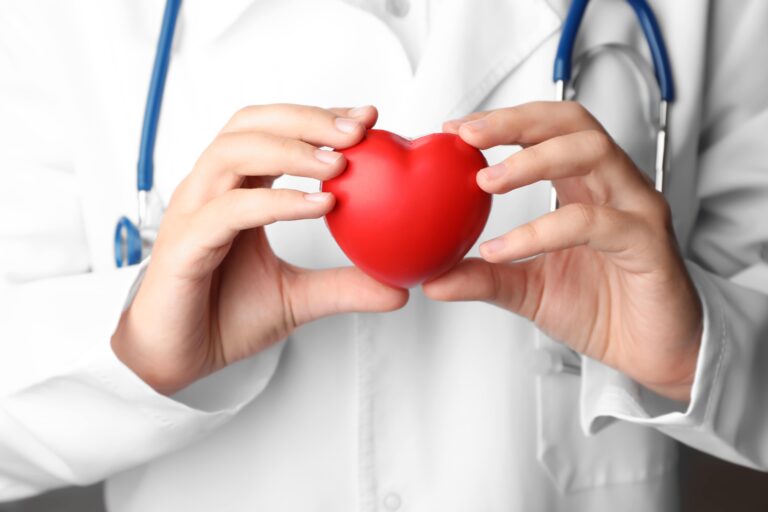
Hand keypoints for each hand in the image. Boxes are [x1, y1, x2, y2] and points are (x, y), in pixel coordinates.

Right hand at [112, 104, 407, 394]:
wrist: (177, 360)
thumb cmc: (224, 318)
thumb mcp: (299, 298)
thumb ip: (344, 285)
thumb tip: (399, 289)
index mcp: (235, 191)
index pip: (273, 132)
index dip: (318, 118)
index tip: (368, 119)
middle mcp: (210, 191)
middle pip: (251, 125)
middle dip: (307, 119)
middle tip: (359, 129)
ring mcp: (193, 214)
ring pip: (233, 153)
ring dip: (291, 150)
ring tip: (340, 164)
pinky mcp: (185, 246)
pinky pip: (230, 210)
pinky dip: (278, 201)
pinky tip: (321, 205)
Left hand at [424, 102, 701, 401]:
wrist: (652, 354)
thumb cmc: (600, 310)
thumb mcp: (528, 290)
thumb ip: (485, 278)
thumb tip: (431, 279)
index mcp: (586, 187)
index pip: (548, 130)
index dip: (503, 121)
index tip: (453, 130)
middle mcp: (614, 186)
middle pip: (572, 125)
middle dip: (516, 122)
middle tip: (466, 135)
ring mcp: (636, 209)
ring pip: (592, 154)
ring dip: (533, 160)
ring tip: (486, 183)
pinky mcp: (649, 243)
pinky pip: (595, 223)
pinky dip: (543, 230)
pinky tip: (502, 248)